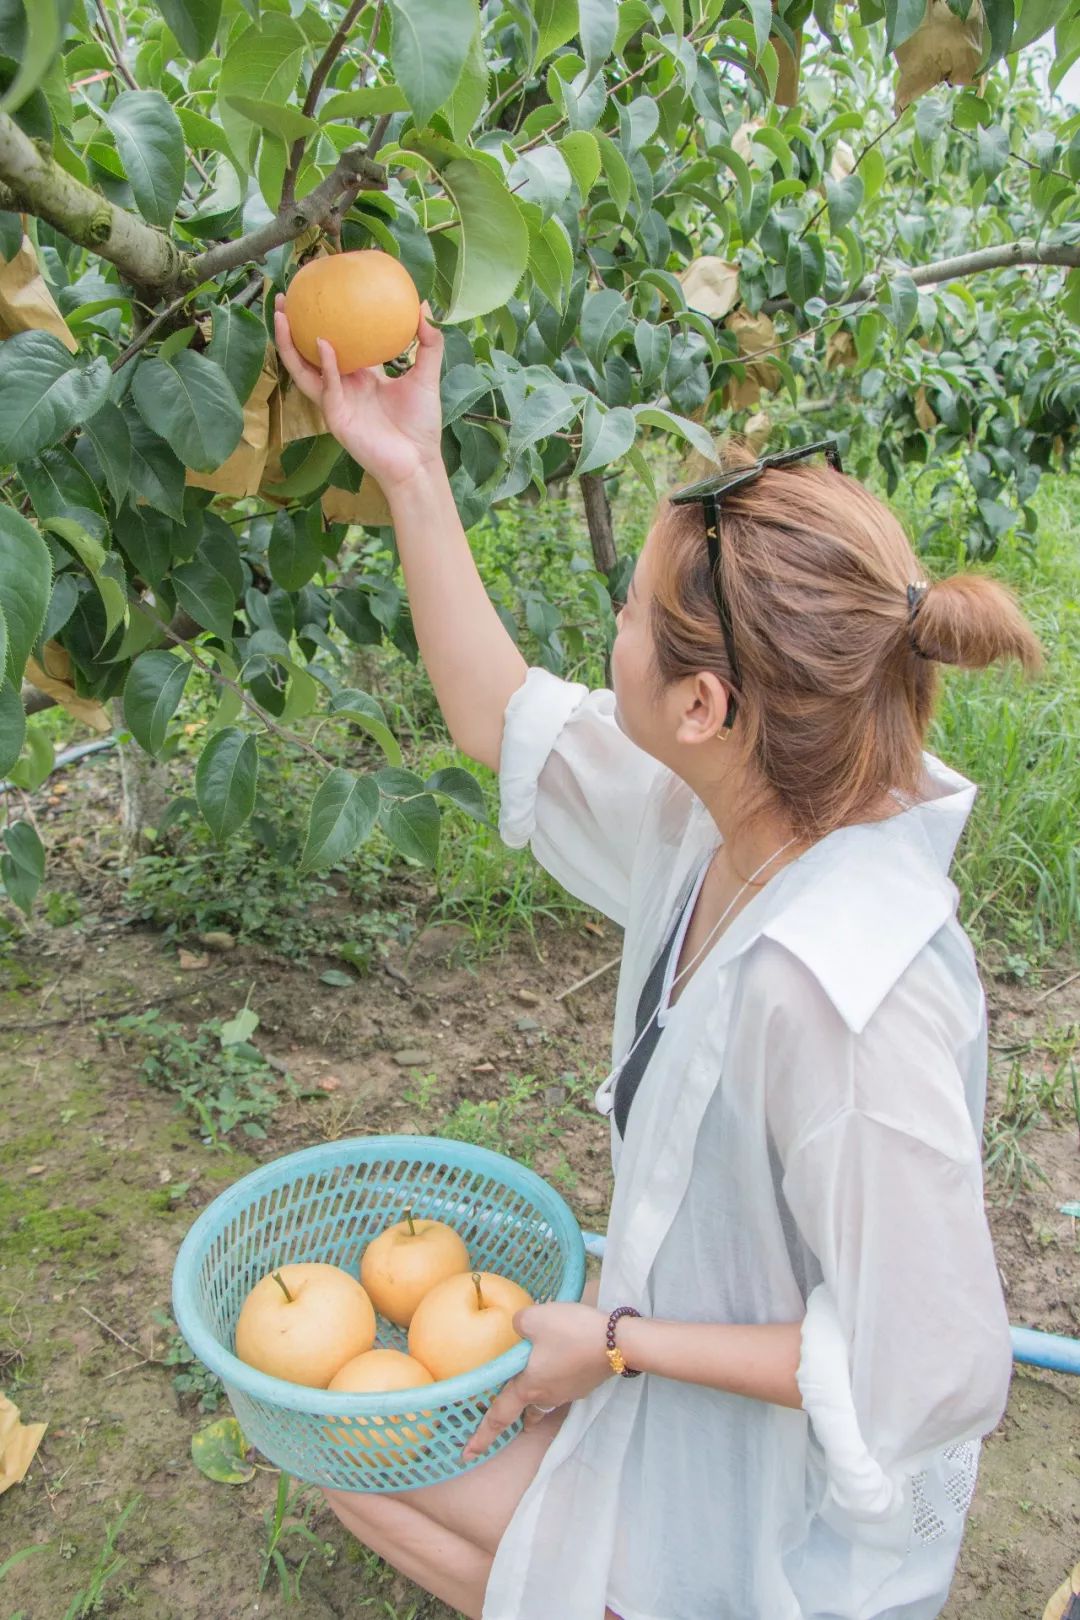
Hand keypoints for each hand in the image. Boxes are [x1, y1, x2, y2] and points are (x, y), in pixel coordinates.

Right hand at [273, 296, 444, 494]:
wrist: (418, 460)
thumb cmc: (421, 423)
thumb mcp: (426, 375)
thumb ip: (428, 342)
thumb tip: (426, 307)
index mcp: (360, 377)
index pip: (335, 345)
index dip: (324, 323)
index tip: (316, 294)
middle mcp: (343, 387)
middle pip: (308, 354)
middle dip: (292, 328)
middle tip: (285, 298)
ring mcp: (336, 403)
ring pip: (304, 371)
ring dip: (290, 344)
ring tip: (282, 316)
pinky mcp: (336, 418)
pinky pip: (327, 387)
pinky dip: (325, 365)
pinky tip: (323, 343)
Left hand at [461, 1301, 610, 1462]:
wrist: (618, 1341)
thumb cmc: (570, 1333)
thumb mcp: (534, 1318)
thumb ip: (517, 1323)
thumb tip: (518, 1328)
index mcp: (528, 1387)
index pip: (499, 1416)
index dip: (481, 1436)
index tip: (466, 1455)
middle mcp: (547, 1395)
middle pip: (525, 1409)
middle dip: (513, 1416)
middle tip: (503, 1420)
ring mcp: (569, 1391)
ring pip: (545, 1397)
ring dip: (536, 1394)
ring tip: (532, 1378)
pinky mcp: (585, 1382)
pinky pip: (562, 1383)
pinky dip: (555, 1375)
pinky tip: (561, 1355)